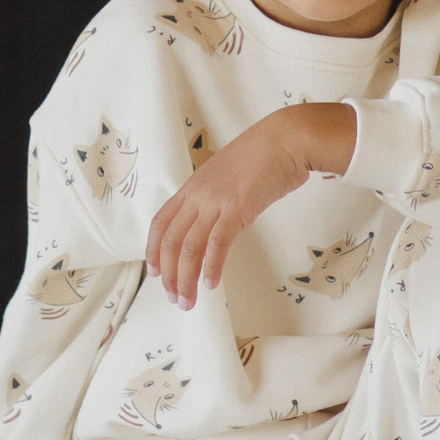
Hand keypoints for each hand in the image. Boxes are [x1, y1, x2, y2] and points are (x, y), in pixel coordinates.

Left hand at [146, 102, 355, 308]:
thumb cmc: (264, 155)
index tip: (155, 273)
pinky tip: (211, 283)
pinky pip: (217, 244)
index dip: (153, 250)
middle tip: (174, 298)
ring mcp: (216, 201)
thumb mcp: (229, 176)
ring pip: (189, 247)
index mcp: (193, 187)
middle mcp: (198, 195)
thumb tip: (217, 220)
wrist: (286, 139)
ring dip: (186, 278)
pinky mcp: (238, 209)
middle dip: (169, 275)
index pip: (161, 222)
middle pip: (170, 241)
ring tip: (188, 300)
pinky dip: (212, 267)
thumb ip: (217, 197)